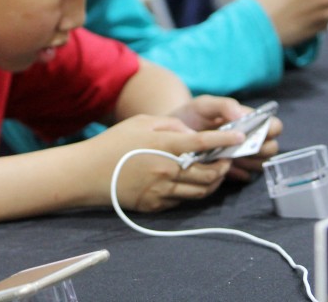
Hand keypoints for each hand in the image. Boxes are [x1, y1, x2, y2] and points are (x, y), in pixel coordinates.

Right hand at [88, 114, 245, 211]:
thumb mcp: (142, 122)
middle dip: (224, 165)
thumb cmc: (114, 143)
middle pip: (209, 172)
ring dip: (214, 181)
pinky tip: (193, 182)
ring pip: (201, 190)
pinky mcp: (155, 205)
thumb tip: (191, 132)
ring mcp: (161, 190)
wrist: (87, 173)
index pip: (204, 143)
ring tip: (216, 171)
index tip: (240, 138)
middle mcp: (167, 169)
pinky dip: (194, 191)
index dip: (225, 141)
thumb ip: (170, 124)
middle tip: (228, 158)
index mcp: (165, 145)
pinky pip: (183, 200)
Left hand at [168, 96, 282, 181]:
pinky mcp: (232, 171)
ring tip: (231, 157)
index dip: (270, 130)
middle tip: (242, 147)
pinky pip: (245, 177)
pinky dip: (239, 174)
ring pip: (261, 164)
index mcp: (249, 121)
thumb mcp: (204, 104)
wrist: (172, 134)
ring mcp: (242, 156)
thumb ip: (224, 105)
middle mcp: (250, 139)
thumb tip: (241, 115)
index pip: (274, 126)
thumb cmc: (191, 114)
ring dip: (251, 162)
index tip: (256, 132)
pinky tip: (225, 169)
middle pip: (271, 148)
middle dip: (261, 149)